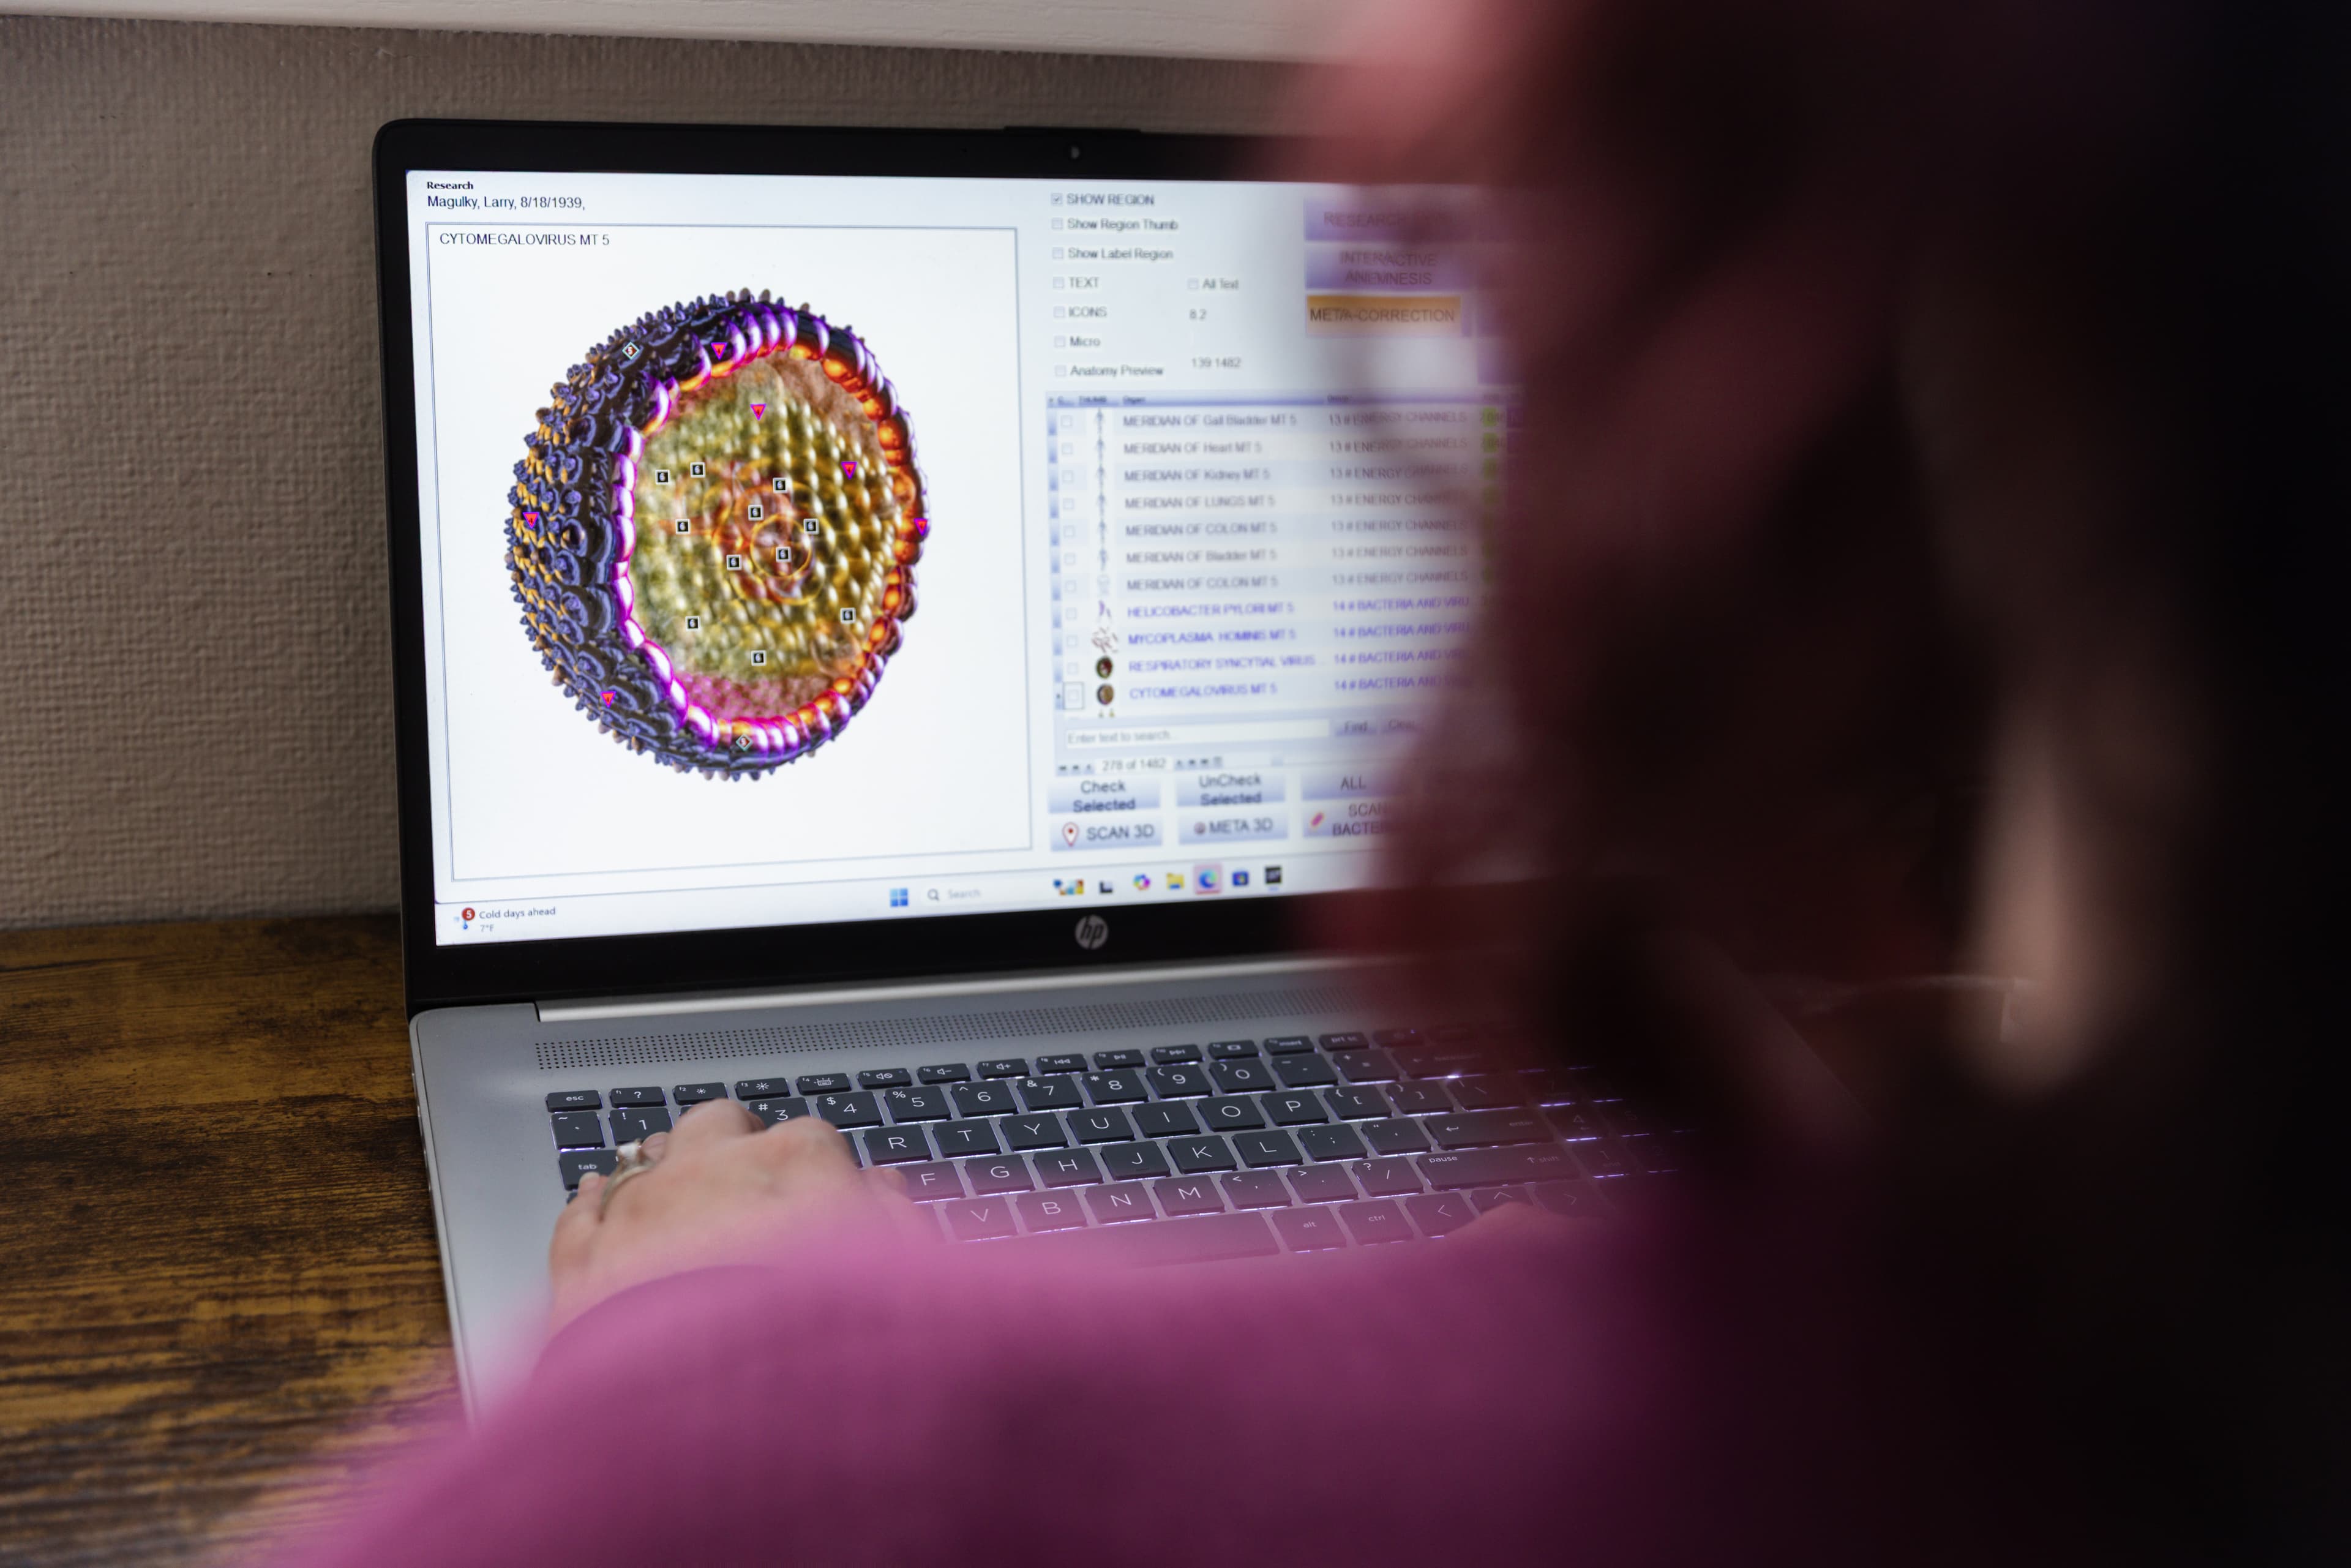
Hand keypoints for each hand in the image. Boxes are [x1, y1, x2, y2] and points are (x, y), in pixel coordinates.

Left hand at [550, 1101, 927, 1331]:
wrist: (719, 1414)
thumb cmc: (823, 1346)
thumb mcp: (902, 1279)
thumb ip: (894, 1222)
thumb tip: (884, 1189)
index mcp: (797, 1164)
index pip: (811, 1141)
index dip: (816, 1173)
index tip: (819, 1203)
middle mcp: (712, 1169)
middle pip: (720, 1124)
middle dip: (732, 1145)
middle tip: (746, 1185)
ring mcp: (639, 1208)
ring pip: (646, 1156)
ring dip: (662, 1167)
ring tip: (674, 1193)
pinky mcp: (583, 1260)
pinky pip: (580, 1209)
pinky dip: (591, 1202)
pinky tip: (595, 1200)